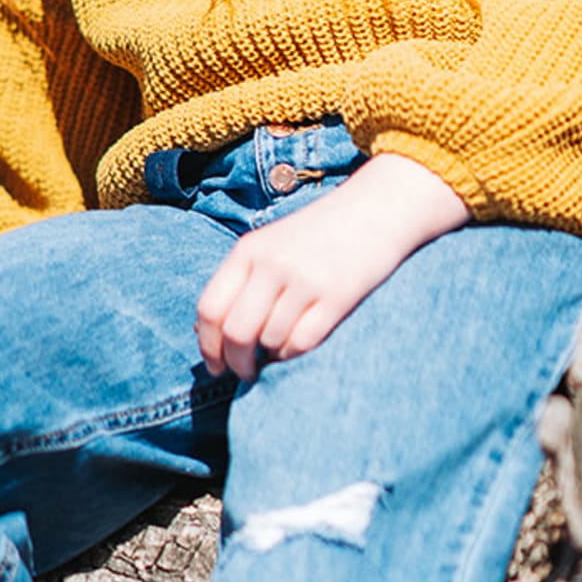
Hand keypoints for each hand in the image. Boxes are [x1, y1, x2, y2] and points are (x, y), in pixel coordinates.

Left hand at [195, 152, 469, 378]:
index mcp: (248, 250)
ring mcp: (305, 281)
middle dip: (236, 363)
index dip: (207, 345)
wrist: (377, 208)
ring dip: (270, 355)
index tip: (215, 365)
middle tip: (244, 373)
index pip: (210, 309)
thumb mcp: (270, 245)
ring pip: (270, 341)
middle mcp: (272, 265)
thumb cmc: (318, 233)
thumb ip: (240, 282)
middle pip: (236, 333)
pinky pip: (302, 342)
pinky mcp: (337, 297)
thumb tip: (204, 332)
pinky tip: (297, 344)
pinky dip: (294, 353)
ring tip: (278, 349)